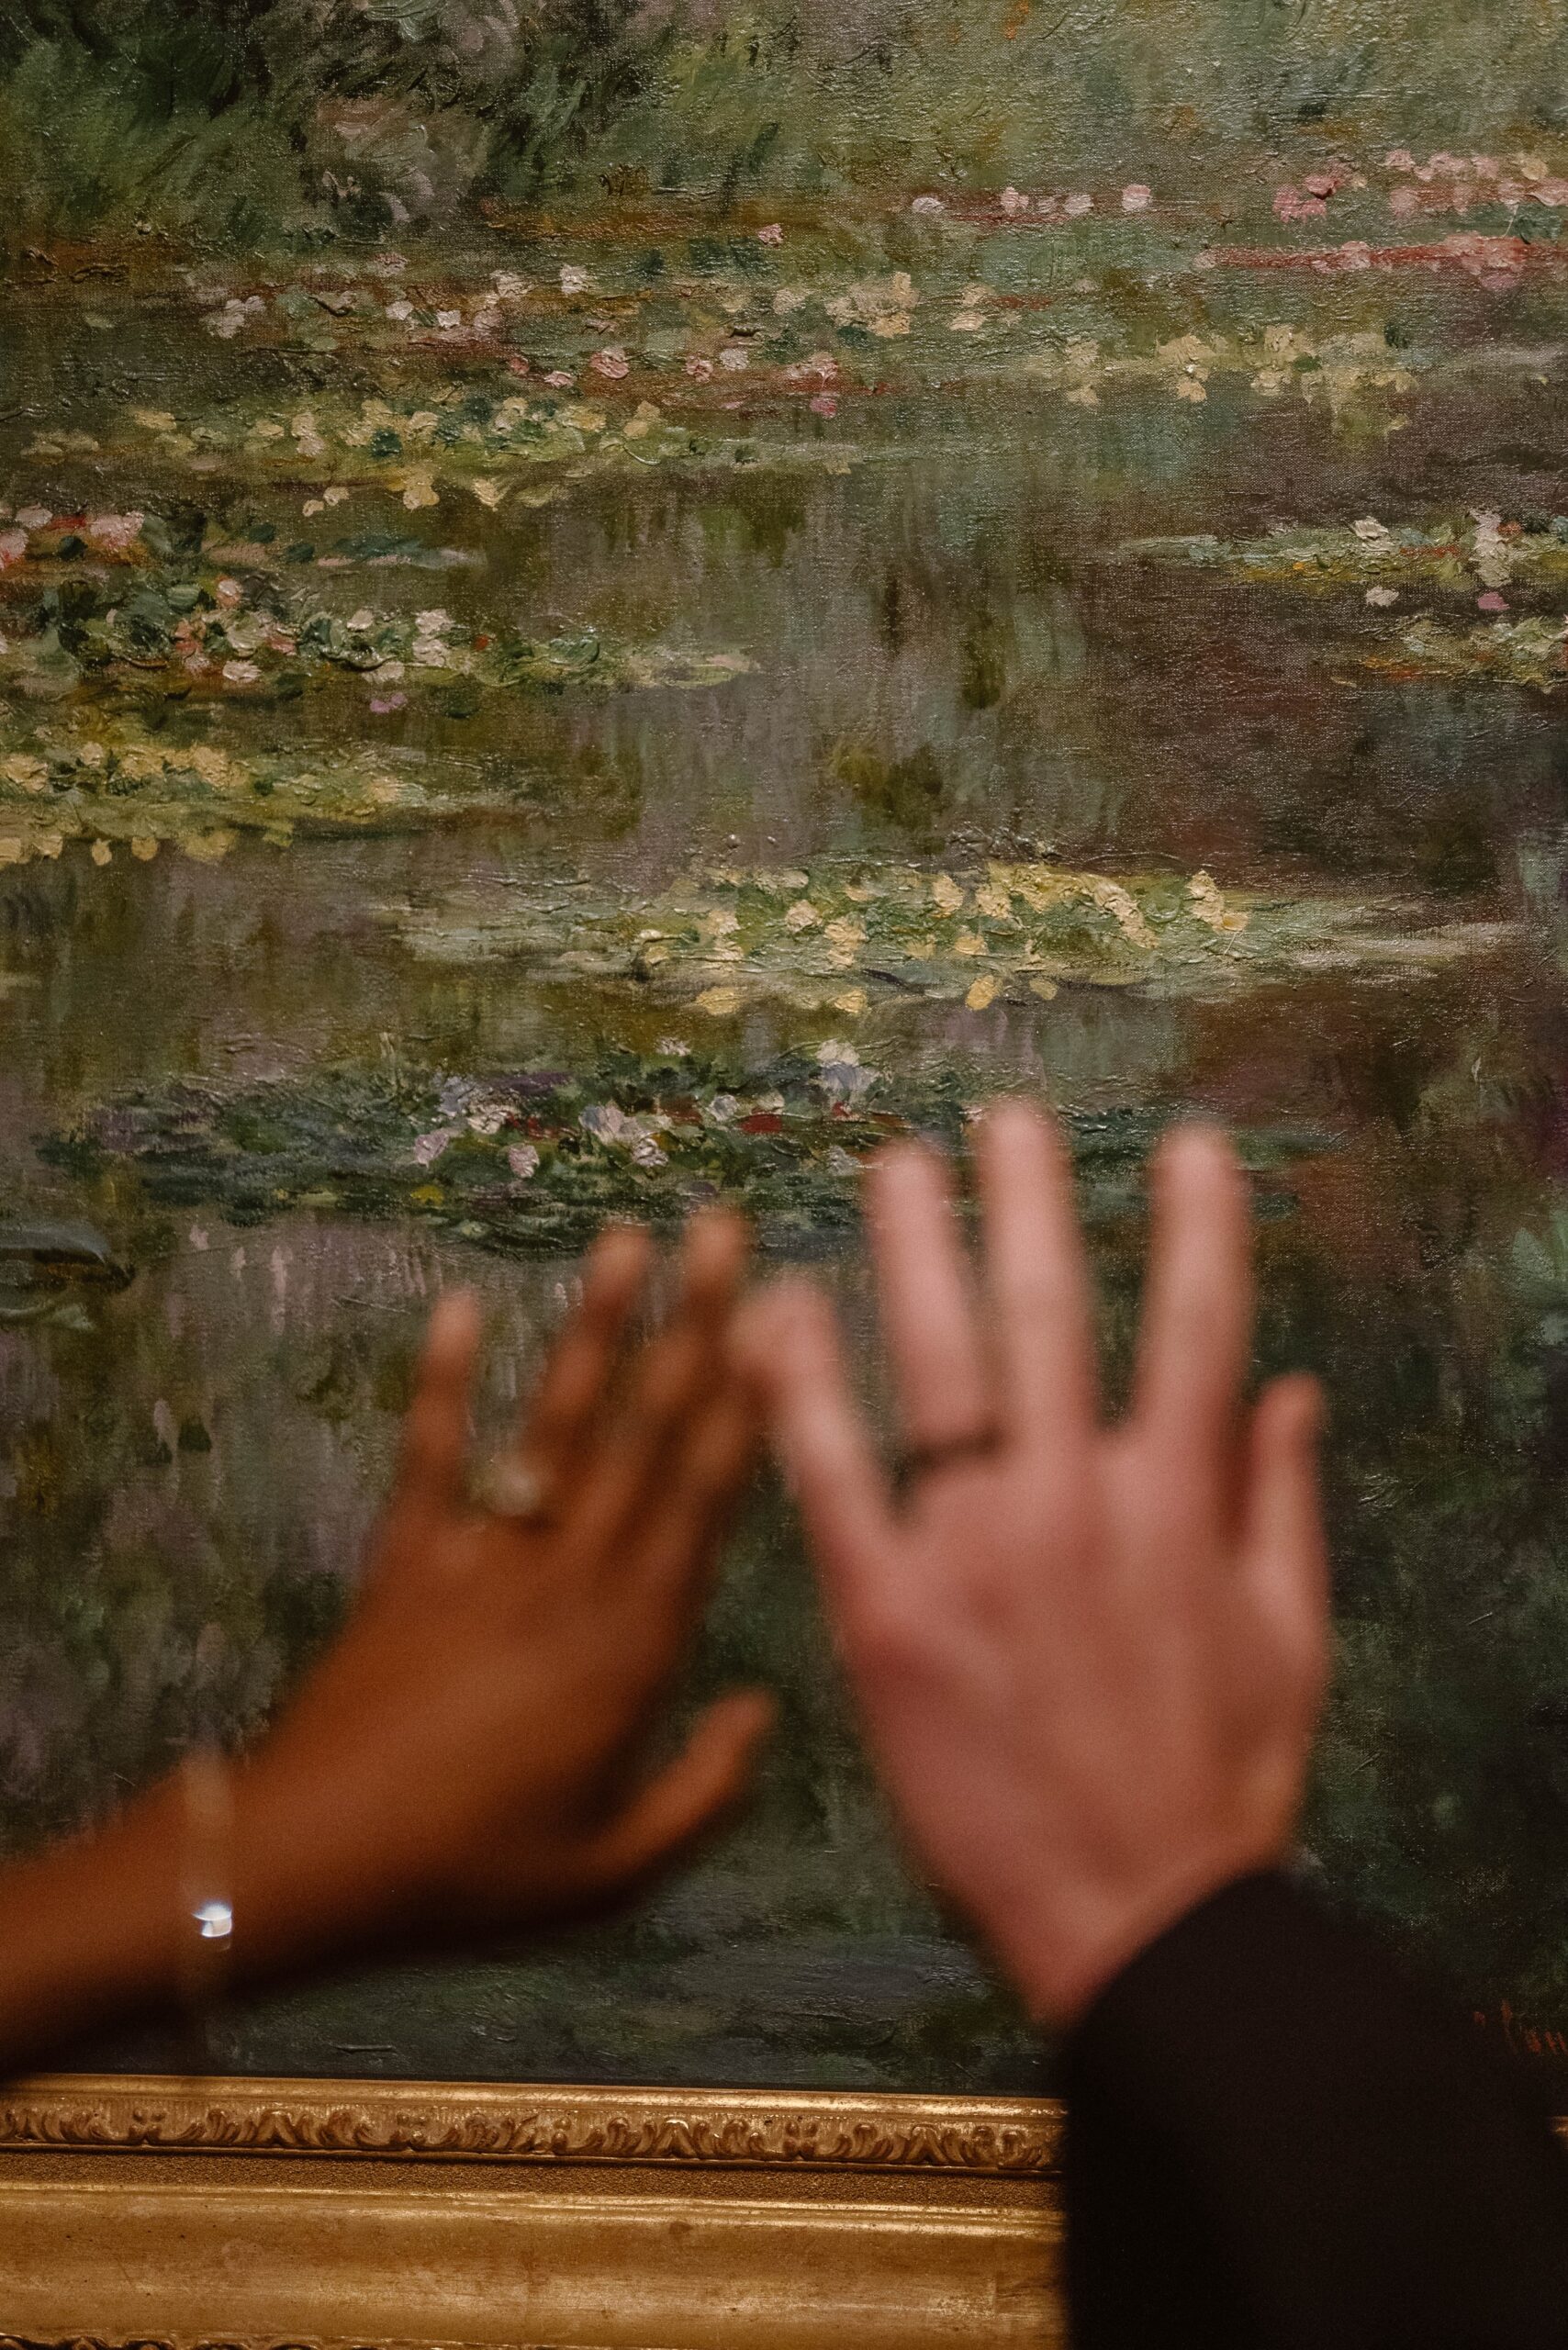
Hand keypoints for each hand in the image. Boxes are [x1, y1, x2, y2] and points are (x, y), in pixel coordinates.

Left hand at [231, 1208, 772, 1978]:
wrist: (310, 1866)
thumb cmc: (472, 1879)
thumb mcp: (613, 1872)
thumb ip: (703, 1792)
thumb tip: (764, 1709)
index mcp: (634, 1647)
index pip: (707, 1498)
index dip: (752, 1403)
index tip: (787, 1321)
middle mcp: (571, 1579)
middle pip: (646, 1434)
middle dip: (693, 1326)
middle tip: (727, 1231)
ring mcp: (484, 1561)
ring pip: (556, 1426)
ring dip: (595, 1329)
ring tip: (628, 1237)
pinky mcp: (405, 1563)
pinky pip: (431, 1458)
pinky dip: (444, 1383)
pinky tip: (463, 1305)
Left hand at [739, 1105, 1326, 2028]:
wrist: (1136, 1920)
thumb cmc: (1216, 1785)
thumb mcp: (1289, 1640)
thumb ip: (1282, 1502)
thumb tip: (1297, 1391)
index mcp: (1180, 1501)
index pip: (1198, 1323)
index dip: (1199, 1222)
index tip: (1191, 1141)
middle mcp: (1077, 1500)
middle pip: (1049, 1314)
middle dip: (1029, 1201)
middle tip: (1001, 1117)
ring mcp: (977, 1550)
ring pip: (939, 1365)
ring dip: (913, 1252)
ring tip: (893, 1167)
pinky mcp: (887, 1613)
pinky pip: (834, 1476)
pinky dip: (803, 1387)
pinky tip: (779, 1311)